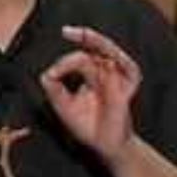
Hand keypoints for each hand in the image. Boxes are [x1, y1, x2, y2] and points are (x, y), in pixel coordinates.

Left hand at [40, 25, 140, 163]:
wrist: (104, 146)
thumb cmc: (86, 124)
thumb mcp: (63, 105)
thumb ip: (54, 88)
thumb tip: (46, 73)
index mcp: (91, 73)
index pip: (80, 56)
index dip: (65, 62)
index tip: (53, 74)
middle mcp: (105, 72)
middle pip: (97, 47)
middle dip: (84, 36)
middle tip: (67, 31)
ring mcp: (118, 79)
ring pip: (112, 52)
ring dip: (99, 42)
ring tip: (84, 35)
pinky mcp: (127, 89)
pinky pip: (130, 70)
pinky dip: (122, 61)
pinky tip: (110, 57)